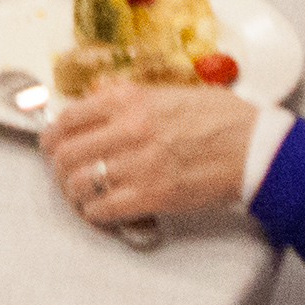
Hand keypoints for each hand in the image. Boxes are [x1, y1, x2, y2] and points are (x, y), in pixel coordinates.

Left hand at [45, 79, 261, 225]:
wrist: (254, 147)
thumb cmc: (220, 117)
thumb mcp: (169, 91)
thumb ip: (129, 95)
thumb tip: (96, 97)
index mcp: (130, 100)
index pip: (68, 117)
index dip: (51, 134)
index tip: (51, 144)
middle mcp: (128, 129)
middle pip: (65, 152)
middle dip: (58, 166)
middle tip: (63, 173)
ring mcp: (139, 164)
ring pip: (79, 183)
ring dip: (74, 192)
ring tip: (82, 195)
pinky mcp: (152, 196)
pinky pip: (103, 209)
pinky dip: (95, 214)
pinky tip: (101, 212)